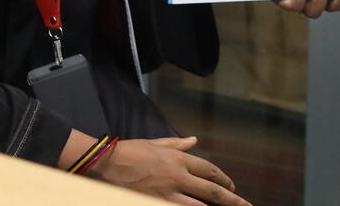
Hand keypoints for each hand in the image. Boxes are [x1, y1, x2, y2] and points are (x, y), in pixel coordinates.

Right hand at [87, 136, 251, 205]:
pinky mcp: (156, 203)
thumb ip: (177, 144)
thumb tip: (194, 140)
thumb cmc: (131, 152)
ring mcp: (169, 193)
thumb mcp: (156, 144)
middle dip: (231, 199)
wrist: (108, 163)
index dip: (224, 179)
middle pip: (212, 191)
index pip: (209, 170)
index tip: (232, 186)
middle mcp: (179, 177)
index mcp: (180, 160)